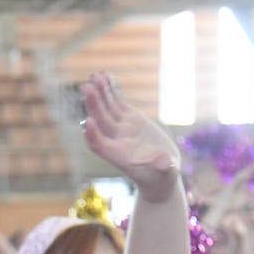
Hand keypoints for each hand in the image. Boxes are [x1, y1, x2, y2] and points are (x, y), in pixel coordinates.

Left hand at [81, 73, 179, 201]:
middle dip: (94, 105)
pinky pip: (117, 103)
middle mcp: (116, 141)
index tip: (88, 121)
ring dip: (101, 93)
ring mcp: (121, 129)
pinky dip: (111, 91)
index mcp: (119, 156)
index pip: (100, 146)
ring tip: (96, 76)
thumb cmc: (162, 177)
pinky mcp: (130, 119)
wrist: (161, 173)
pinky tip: (105, 77)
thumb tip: (164, 162)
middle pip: (101, 122)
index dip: (93, 134)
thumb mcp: (165, 173)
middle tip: (87, 87)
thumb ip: (163, 167)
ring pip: (107, 109)